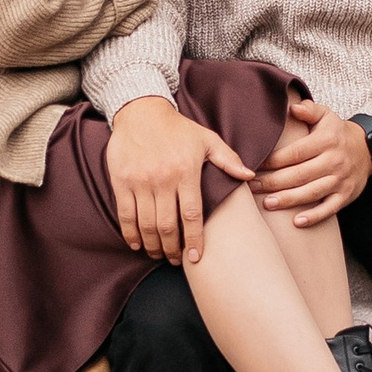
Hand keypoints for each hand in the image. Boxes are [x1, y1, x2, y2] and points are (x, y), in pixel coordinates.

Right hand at [104, 95, 251, 263]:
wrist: (141, 111)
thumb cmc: (177, 128)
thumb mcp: (206, 139)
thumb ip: (228, 159)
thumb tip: (250, 176)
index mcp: (186, 171)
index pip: (192, 215)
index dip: (194, 240)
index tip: (195, 257)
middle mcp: (163, 179)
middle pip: (168, 226)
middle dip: (172, 249)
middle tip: (176, 260)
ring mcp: (140, 181)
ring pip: (147, 224)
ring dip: (153, 245)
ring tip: (159, 254)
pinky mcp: (121, 181)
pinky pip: (126, 215)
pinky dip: (131, 234)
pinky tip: (137, 244)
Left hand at [252, 95, 371, 227]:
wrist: (367, 149)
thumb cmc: (336, 133)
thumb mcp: (326, 115)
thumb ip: (308, 110)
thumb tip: (291, 108)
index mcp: (326, 141)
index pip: (295, 153)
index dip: (273, 160)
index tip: (255, 165)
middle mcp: (334, 161)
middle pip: (299, 174)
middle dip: (273, 182)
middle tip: (252, 186)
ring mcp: (341, 180)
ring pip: (311, 193)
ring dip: (288, 200)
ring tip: (267, 203)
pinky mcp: (346, 195)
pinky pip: (329, 209)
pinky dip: (314, 216)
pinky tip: (296, 222)